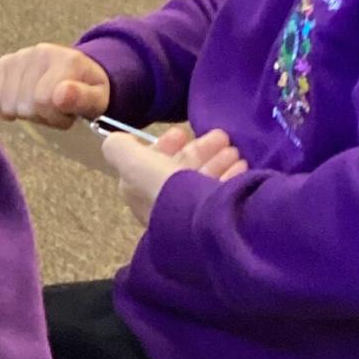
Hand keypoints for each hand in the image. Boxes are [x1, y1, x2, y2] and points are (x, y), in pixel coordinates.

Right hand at [0, 43, 110, 129]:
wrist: (76, 72)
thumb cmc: (87, 91)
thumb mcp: (96, 100)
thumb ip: (83, 98)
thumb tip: (61, 93)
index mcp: (67, 60)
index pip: (43, 100)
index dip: (54, 117)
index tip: (66, 114)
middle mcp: (40, 52)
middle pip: (24, 105)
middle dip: (40, 116)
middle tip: (54, 109)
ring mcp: (20, 56)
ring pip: (7, 104)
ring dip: (24, 114)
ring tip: (41, 105)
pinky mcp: (4, 63)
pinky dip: (5, 109)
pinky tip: (21, 103)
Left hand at [102, 123, 246, 227]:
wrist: (201, 226)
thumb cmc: (166, 190)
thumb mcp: (134, 164)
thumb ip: (120, 149)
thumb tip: (116, 140)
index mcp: (141, 193)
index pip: (150, 166)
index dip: (165, 146)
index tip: (182, 132)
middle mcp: (164, 206)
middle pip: (181, 171)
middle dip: (200, 151)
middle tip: (221, 137)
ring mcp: (189, 215)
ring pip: (204, 181)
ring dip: (219, 161)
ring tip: (235, 152)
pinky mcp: (214, 222)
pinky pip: (222, 194)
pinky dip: (231, 177)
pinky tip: (242, 168)